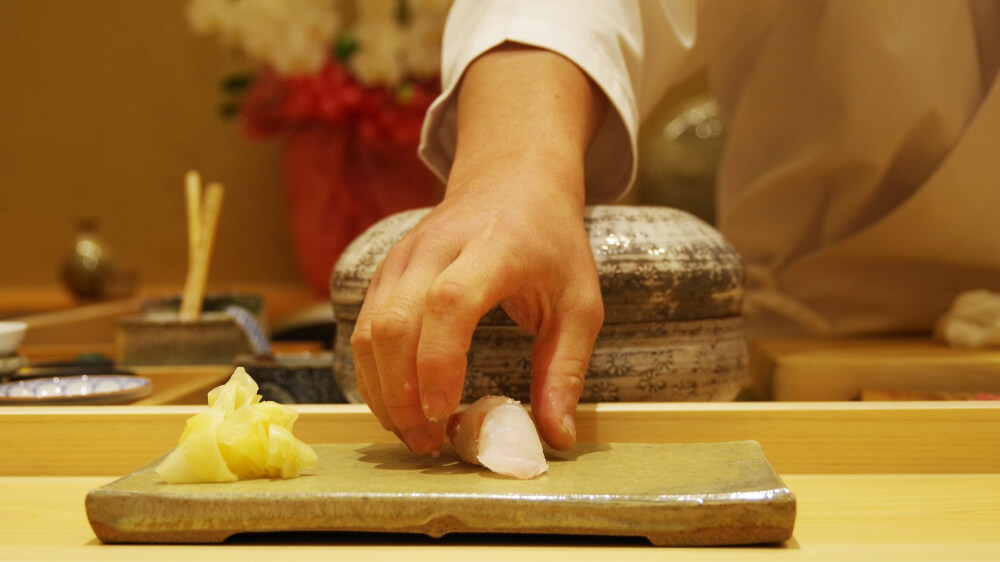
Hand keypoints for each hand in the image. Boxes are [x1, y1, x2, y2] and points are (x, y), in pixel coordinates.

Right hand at [350, 44, 607, 454]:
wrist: (512, 181)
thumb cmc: (550, 243)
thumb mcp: (579, 302)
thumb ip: (565, 369)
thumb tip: (556, 438)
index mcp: (495, 249)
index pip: (449, 302)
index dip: (438, 361)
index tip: (444, 411)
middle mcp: (438, 248)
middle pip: (395, 322)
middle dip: (402, 394)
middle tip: (431, 443)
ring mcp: (403, 257)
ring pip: (367, 331)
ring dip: (383, 392)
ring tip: (415, 434)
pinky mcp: (385, 272)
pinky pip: (362, 328)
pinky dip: (374, 375)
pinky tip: (400, 405)